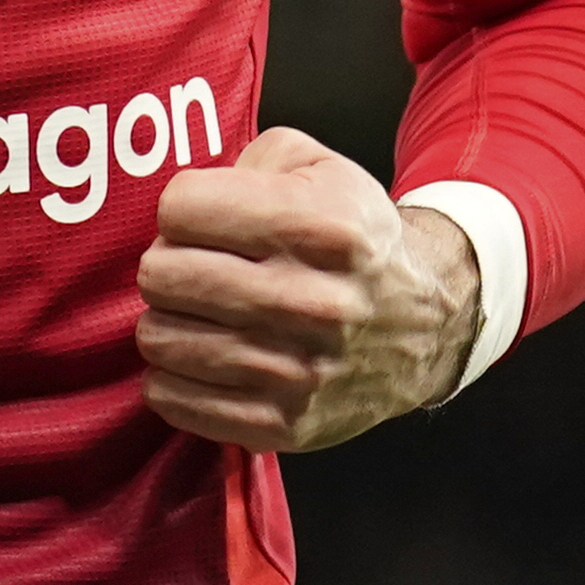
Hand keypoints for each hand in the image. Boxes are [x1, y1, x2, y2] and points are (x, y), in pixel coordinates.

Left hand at [135, 128, 480, 452]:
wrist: (425, 324)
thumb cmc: (355, 240)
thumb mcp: (323, 168)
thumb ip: (249, 160)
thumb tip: (181, 207)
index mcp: (319, 226)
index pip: (180, 208)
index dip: (183, 208)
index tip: (204, 220)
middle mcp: (310, 300)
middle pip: (160, 274)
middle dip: (168, 262)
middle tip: (194, 267)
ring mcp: (296, 371)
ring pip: (159, 338)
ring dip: (168, 319)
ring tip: (199, 312)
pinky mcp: (283, 424)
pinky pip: (172, 399)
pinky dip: (172, 376)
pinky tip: (200, 357)